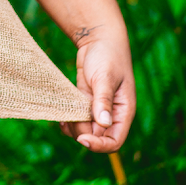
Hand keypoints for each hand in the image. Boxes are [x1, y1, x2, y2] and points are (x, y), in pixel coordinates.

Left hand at [60, 32, 135, 152]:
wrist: (98, 38)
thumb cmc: (108, 55)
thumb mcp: (105, 77)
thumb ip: (103, 100)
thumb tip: (104, 124)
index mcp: (124, 112)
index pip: (114, 141)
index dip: (99, 145)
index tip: (82, 139)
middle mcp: (112, 114)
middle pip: (97, 138)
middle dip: (82, 133)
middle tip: (70, 118)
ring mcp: (97, 109)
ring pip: (85, 131)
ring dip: (74, 128)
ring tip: (64, 117)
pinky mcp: (86, 102)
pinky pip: (78, 119)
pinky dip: (69, 121)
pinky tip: (62, 117)